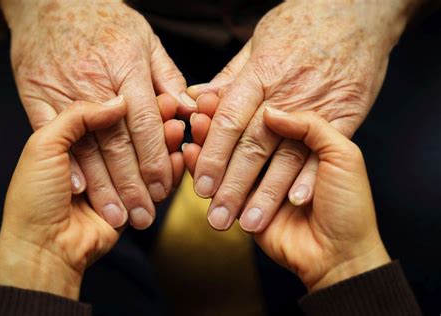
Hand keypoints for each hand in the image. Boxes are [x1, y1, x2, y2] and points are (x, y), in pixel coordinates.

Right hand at [0, 0, 194, 228]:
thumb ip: (167, 78)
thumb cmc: (104, 21)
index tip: (162, 187)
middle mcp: (95, 82)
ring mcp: (63, 90)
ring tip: (117, 215)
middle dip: (132, 184)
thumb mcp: (144, 41)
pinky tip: (81, 189)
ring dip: (103, 186)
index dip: (155, 159)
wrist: (49, 1)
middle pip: (117, 143)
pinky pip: (52, 135)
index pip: (145, 123)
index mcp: (126, 68)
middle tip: (144, 215)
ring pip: (87, 146)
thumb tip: (188, 111)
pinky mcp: (37, 95)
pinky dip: (68, 162)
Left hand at [0, 98, 184, 299]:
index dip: (133, 104)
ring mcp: (118, 178)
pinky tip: (179, 157)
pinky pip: (157, 183)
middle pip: (133, 134)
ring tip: (178, 130)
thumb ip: (77, 117)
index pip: (110, 115)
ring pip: (148, 155)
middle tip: (174, 110)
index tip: (154, 94)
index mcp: (74, 138)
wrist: (43, 246)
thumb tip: (117, 103)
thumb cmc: (34, 197)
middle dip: (154, 123)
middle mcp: (98, 156)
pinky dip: (170, 170)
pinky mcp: (133, 199)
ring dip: (165, 144)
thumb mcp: (43, 146)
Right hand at [184, 108, 389, 290]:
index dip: (247, 107)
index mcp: (302, 140)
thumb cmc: (350, 205)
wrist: (342, 254)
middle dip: (220, 125)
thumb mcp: (344, 156)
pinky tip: (188, 155)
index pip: (264, 116)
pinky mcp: (245, 203)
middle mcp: (278, 157)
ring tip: (191, 130)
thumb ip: (310, 127)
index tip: (219, 98)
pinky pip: (219, 183)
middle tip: (198, 114)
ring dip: (208, 144)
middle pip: (242, 135)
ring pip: (228, 157)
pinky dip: (201, 169)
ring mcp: (260, 181)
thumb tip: (271, 112)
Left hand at [186, 0, 418, 230]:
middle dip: (232, 185)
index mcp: (260, 74)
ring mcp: (318, 105)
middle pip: (253, 145)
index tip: (199, 185)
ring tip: (249, 222)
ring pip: (286, 155)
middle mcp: (286, 93)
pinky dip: (310, 176)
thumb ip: (229, 77)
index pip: (229, 120)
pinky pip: (325, 149)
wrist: (360, 12)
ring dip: (266, 193)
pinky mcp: (345, 114)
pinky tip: (296, 201)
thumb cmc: (303, 24)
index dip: (212, 155)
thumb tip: (199, 100)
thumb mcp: (259, 43)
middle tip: (216, 217)